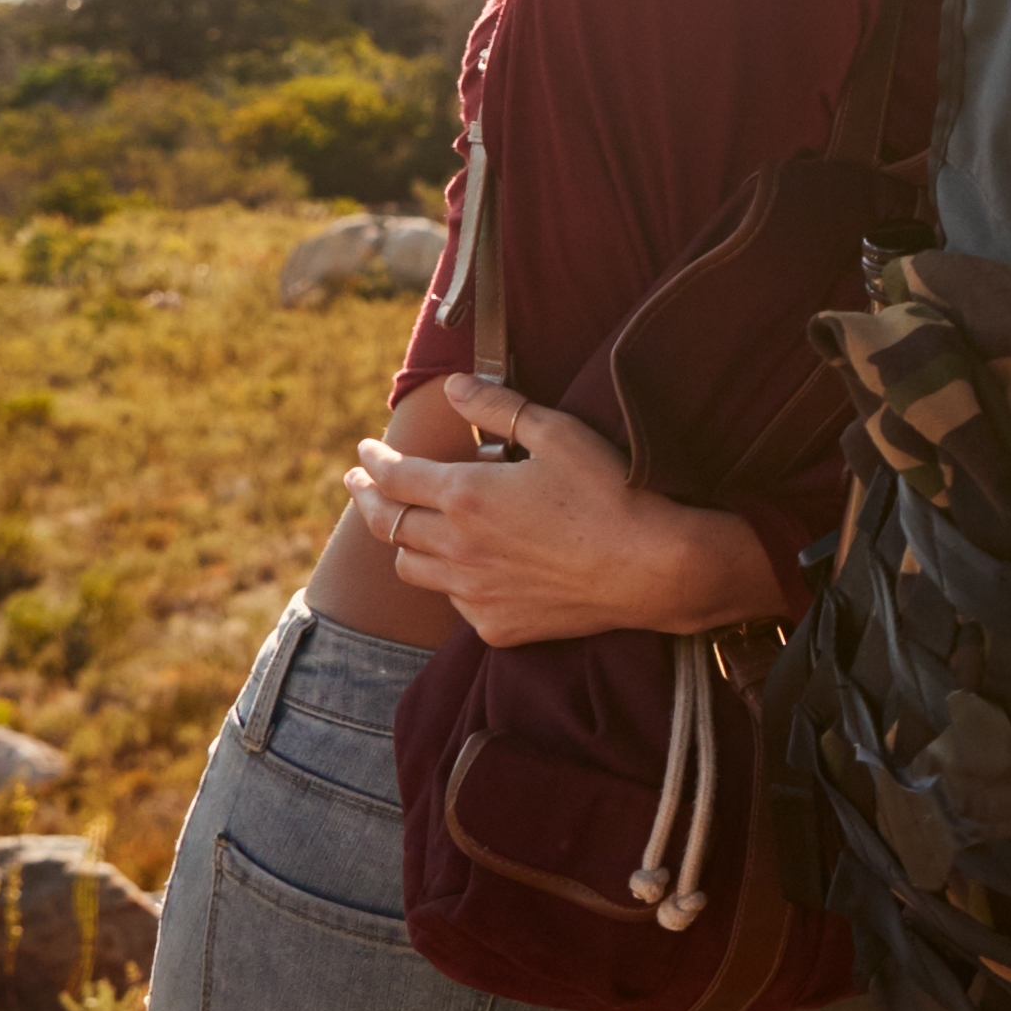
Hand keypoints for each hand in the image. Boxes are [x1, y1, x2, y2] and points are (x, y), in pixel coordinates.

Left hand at [347, 381, 778, 644]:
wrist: (651, 568)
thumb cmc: (611, 492)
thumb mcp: (559, 434)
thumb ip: (500, 407)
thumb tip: (455, 386)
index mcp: (467, 495)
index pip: (396, 477)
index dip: (374, 462)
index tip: (365, 452)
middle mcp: (458, 547)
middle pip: (389, 525)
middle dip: (368, 500)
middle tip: (359, 484)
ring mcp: (474, 592)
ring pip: (412, 569)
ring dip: (402, 543)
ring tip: (404, 528)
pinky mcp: (497, 625)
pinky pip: (454, 602)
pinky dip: (449, 581)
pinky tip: (463, 570)